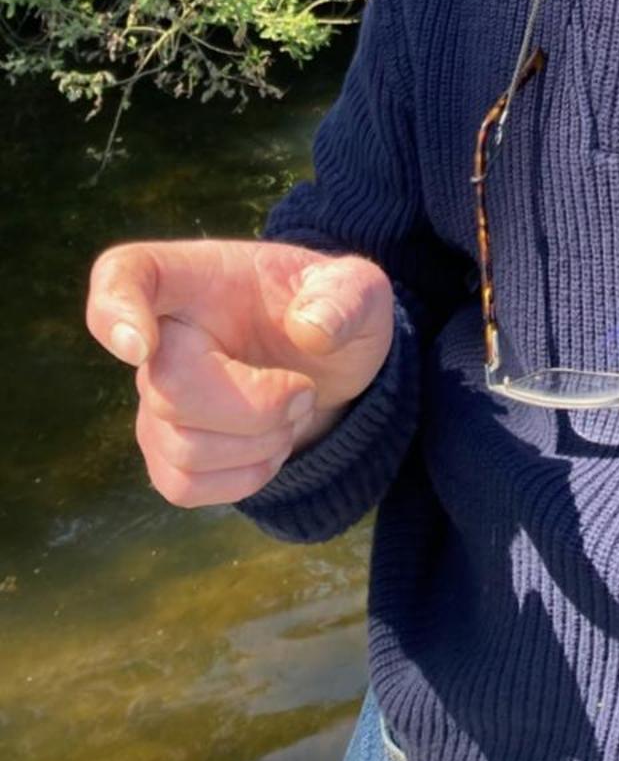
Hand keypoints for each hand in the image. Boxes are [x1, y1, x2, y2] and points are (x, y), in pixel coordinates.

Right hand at [86, 239, 394, 505]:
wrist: (332, 366)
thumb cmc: (333, 314)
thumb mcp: (361, 291)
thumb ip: (348, 297)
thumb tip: (310, 328)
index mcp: (198, 277)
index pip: (125, 274)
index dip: (114, 309)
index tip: (140, 345)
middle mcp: (164, 334)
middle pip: (169, 390)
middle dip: (256, 407)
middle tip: (305, 391)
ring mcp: (156, 395)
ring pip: (181, 446)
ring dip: (260, 443)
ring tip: (293, 411)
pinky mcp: (165, 449)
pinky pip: (183, 486)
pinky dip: (243, 478)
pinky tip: (271, 447)